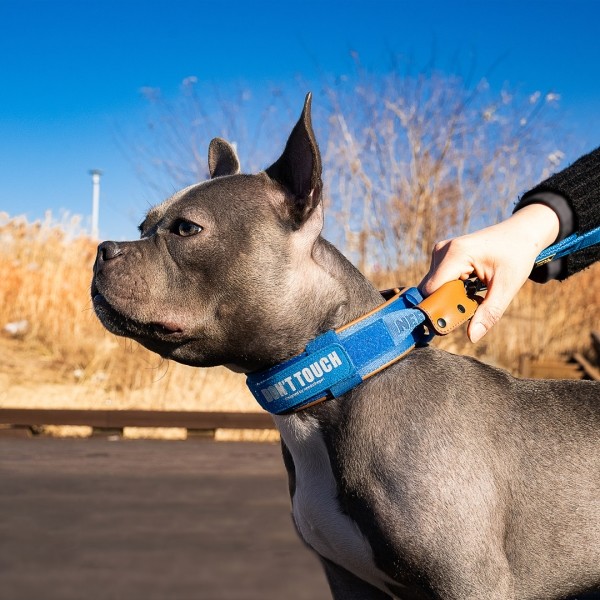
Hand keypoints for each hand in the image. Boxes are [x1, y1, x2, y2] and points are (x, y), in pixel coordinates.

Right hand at [419, 204, 559, 341]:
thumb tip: (472, 337)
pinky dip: (450, 291)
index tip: (448, 325)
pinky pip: (438, 281)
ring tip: (473, 296)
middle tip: (469, 311)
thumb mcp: (507, 287)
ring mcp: (440, 252)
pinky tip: (470, 288)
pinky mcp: (442, 256)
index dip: (437, 310)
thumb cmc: (516, 256)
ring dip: (449, 298)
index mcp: (456, 254)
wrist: (521, 233)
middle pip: (430, 290)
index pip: (432, 290)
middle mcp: (442, 250)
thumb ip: (489, 313)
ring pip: (432, 287)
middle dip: (445, 305)